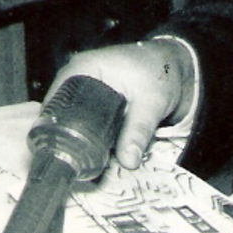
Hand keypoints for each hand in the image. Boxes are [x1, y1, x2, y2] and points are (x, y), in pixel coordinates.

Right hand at [46, 38, 194, 168]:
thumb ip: (139, 131)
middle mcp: (77, 79)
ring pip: (73, 124)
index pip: (54, 103)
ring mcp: (85, 93)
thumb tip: (128, 162)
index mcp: (82, 69)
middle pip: (60, 116)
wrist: (178, 66)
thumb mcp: (151, 102)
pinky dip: (91, 140)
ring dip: (80, 143)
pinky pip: (86, 125)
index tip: (60, 154)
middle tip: (75, 166)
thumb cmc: (162, 71)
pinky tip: (95, 157)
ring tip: (84, 166)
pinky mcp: (96, 106)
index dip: (54, 129)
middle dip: (67, 140)